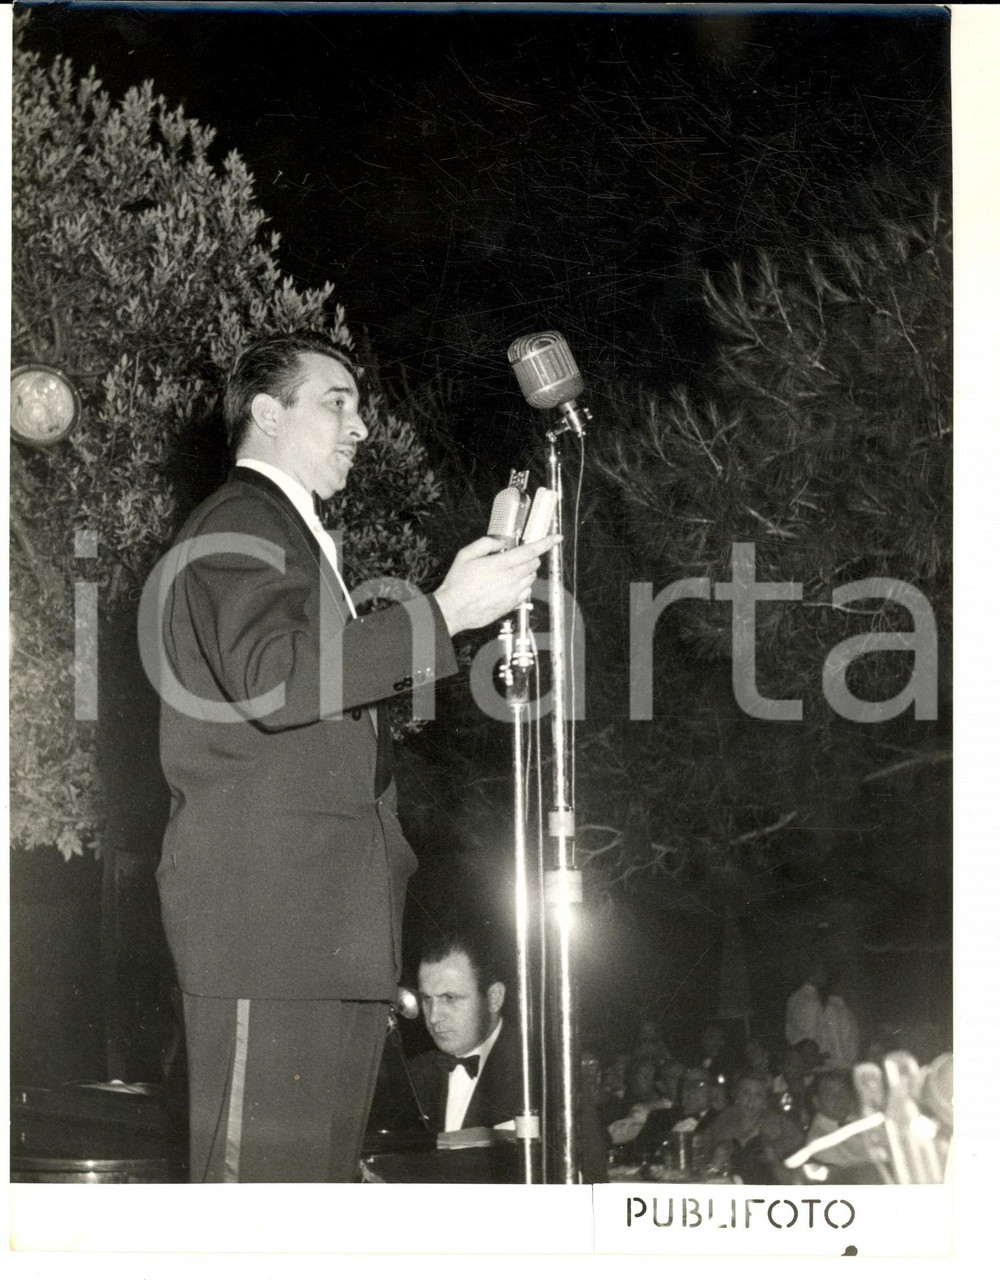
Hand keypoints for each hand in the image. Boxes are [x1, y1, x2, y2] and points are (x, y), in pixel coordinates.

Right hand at [433, 533, 561, 635]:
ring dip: (526, 571)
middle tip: (515, 557)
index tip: (557, 538)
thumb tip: (501, 541)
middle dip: (530, 557)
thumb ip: (486, 543)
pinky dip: (522, 586)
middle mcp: (510, 579)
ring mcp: (513, 593)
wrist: (453, 610)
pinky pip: (526, 592)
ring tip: (508, 572)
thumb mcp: (465, 555)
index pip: (530, 551)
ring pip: (531, 577)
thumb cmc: (457, 583)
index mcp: (500, 564)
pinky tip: (507, 585)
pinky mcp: (512, 605)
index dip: (546, 543)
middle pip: (534, 563)